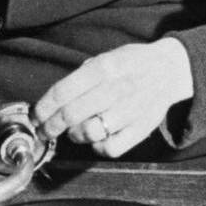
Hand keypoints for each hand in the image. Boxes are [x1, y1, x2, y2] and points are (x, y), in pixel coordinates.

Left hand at [33, 38, 194, 157]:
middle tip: (45, 130)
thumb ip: (81, 77)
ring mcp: (130, 110)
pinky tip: (96, 139)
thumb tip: (52, 101)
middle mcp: (117, 88)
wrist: (170, 70)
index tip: (35, 116)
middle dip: (51, 126)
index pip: (63, 91)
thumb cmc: (132, 64)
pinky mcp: (141, 129)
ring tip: (73, 131)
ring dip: (74, 135)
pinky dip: (97, 147)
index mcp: (105, 67)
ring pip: (89, 133)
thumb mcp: (106, 57)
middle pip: (72, 114)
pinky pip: (110, 148)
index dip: (44, 108)